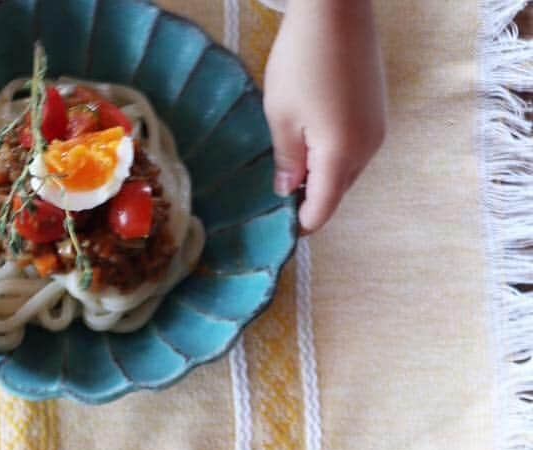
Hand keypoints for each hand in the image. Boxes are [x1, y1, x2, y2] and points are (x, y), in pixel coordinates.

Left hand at [263, 0, 385, 233]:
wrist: (338, 4)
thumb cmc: (302, 59)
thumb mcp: (281, 116)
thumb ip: (286, 160)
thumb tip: (287, 191)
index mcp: (341, 156)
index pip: (321, 211)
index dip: (297, 224)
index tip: (274, 226)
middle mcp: (367, 148)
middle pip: (336, 194)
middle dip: (308, 199)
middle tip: (275, 192)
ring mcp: (377, 128)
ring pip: (345, 172)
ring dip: (320, 175)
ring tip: (289, 162)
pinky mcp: (377, 110)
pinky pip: (353, 148)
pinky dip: (332, 154)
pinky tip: (308, 138)